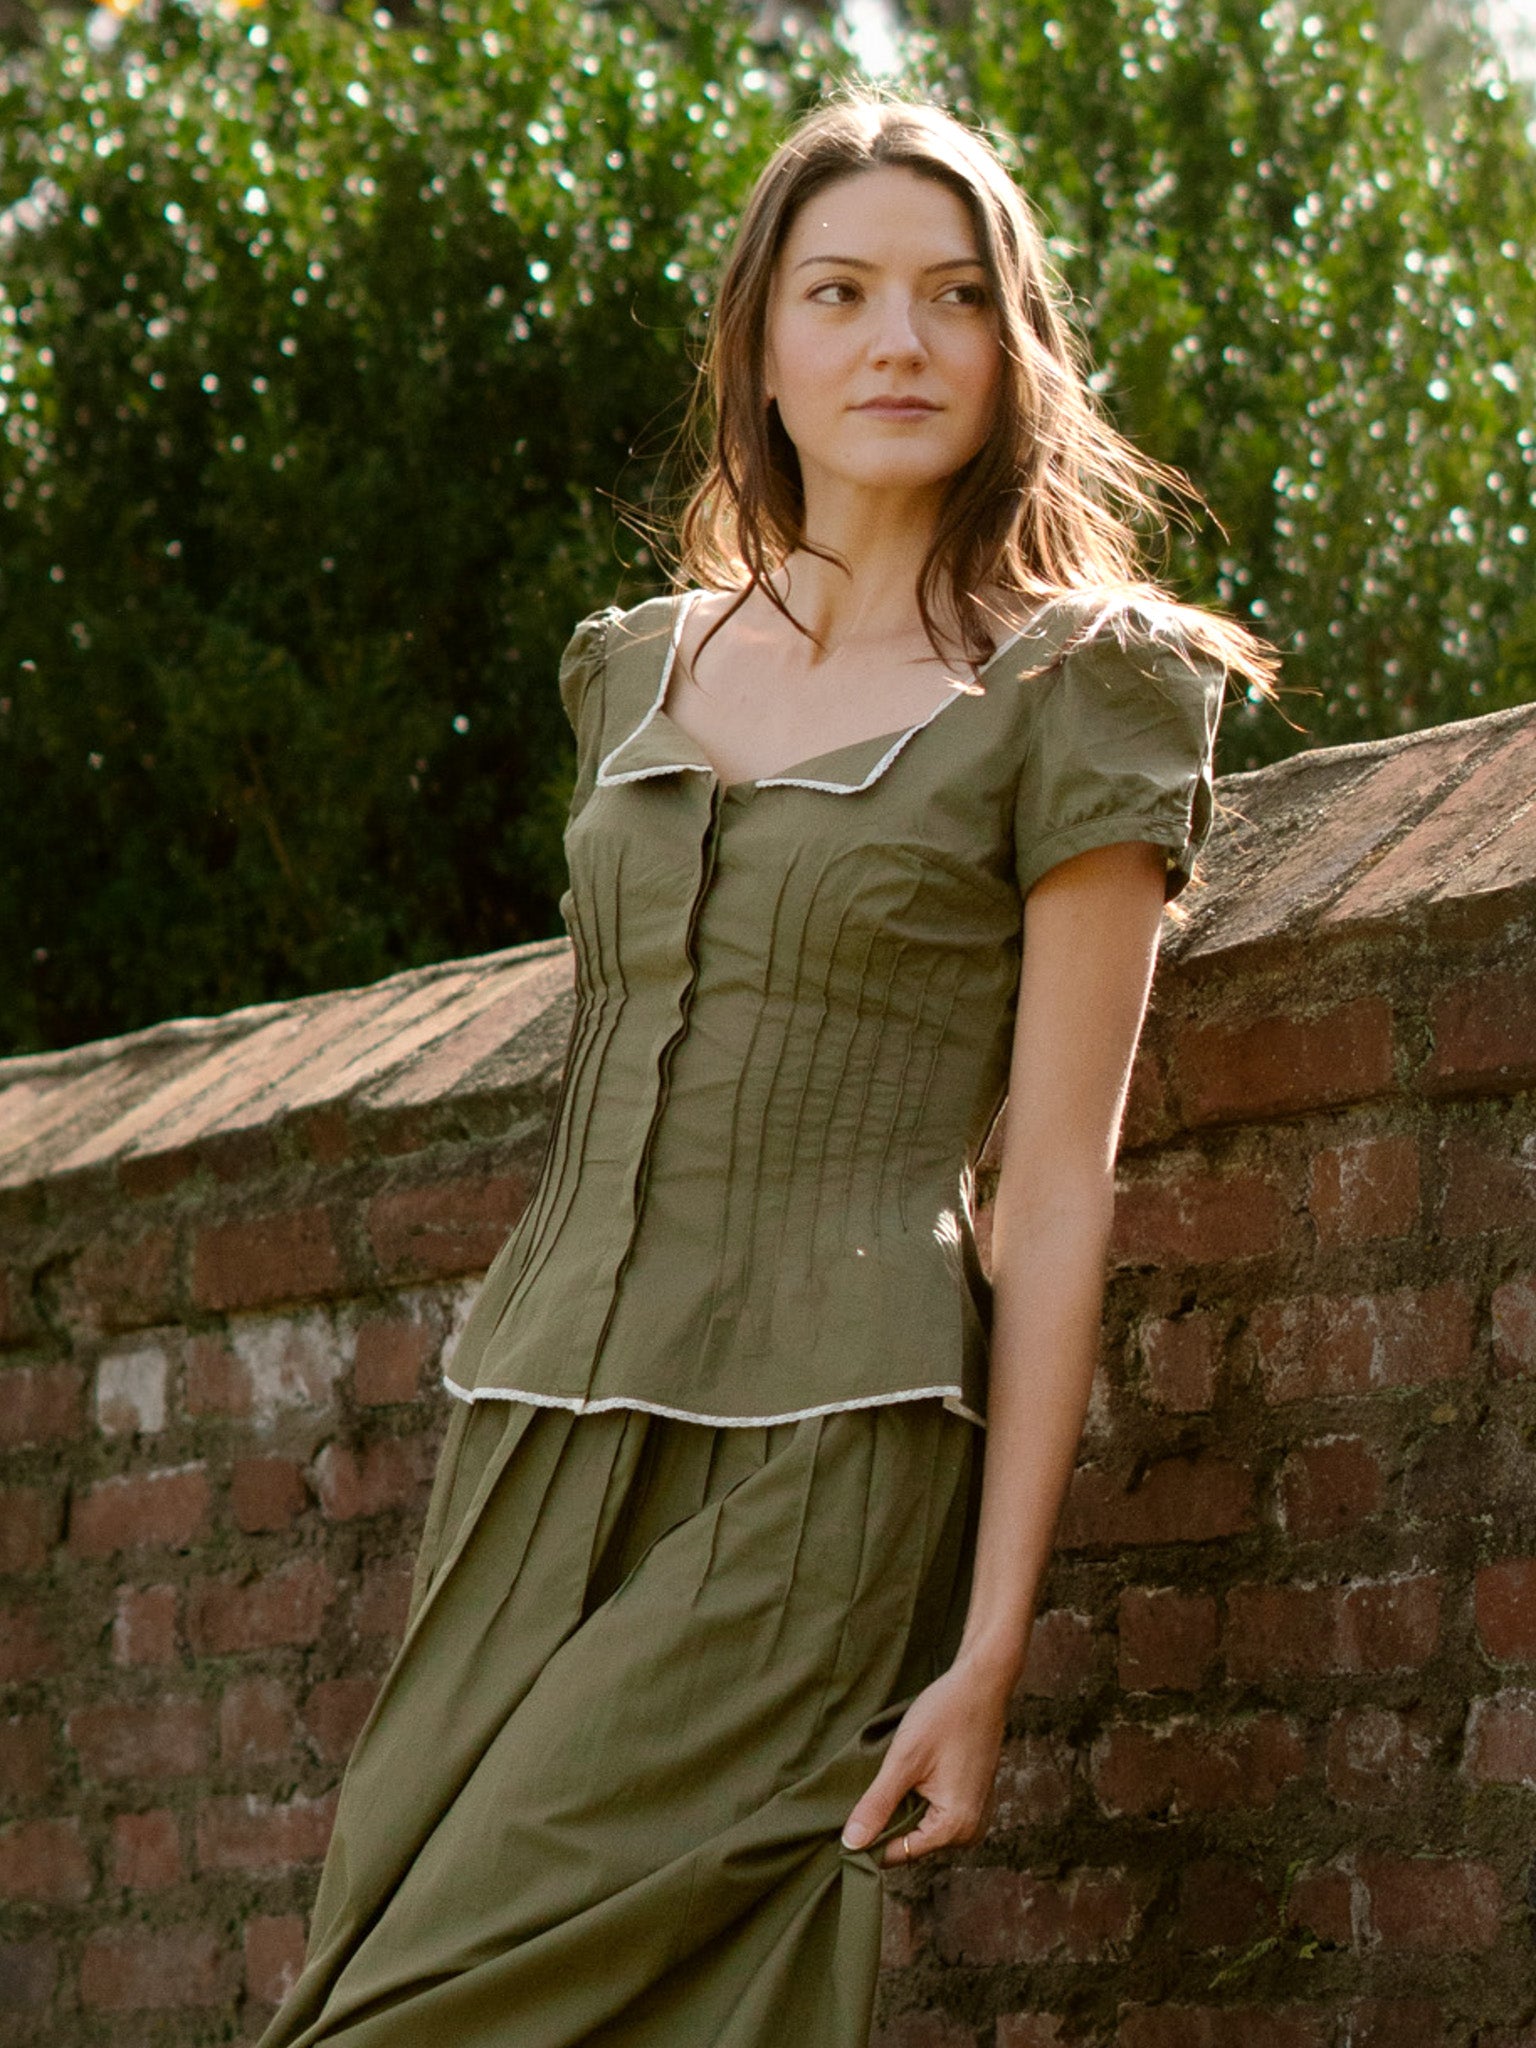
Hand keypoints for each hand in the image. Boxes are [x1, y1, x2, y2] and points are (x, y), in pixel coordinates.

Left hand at [840, 1662, 1008, 1867]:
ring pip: (922, 1827)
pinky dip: (919, 1799)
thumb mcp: (904, 1760)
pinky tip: (913, 1774)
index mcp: (954, 1828)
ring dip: (903, 1808)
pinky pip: (936, 1813)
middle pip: (912, 1842)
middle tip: (868, 1789)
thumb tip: (851, 1844)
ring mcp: (975, 1817)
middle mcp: (970, 1832)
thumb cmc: (945, 1716)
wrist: (981, 1685)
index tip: (845, 1822)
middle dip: (888, 1821)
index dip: (869, 1840)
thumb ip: (877, 1805)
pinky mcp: (973, 1802)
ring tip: (894, 1776)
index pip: (898, 1853)